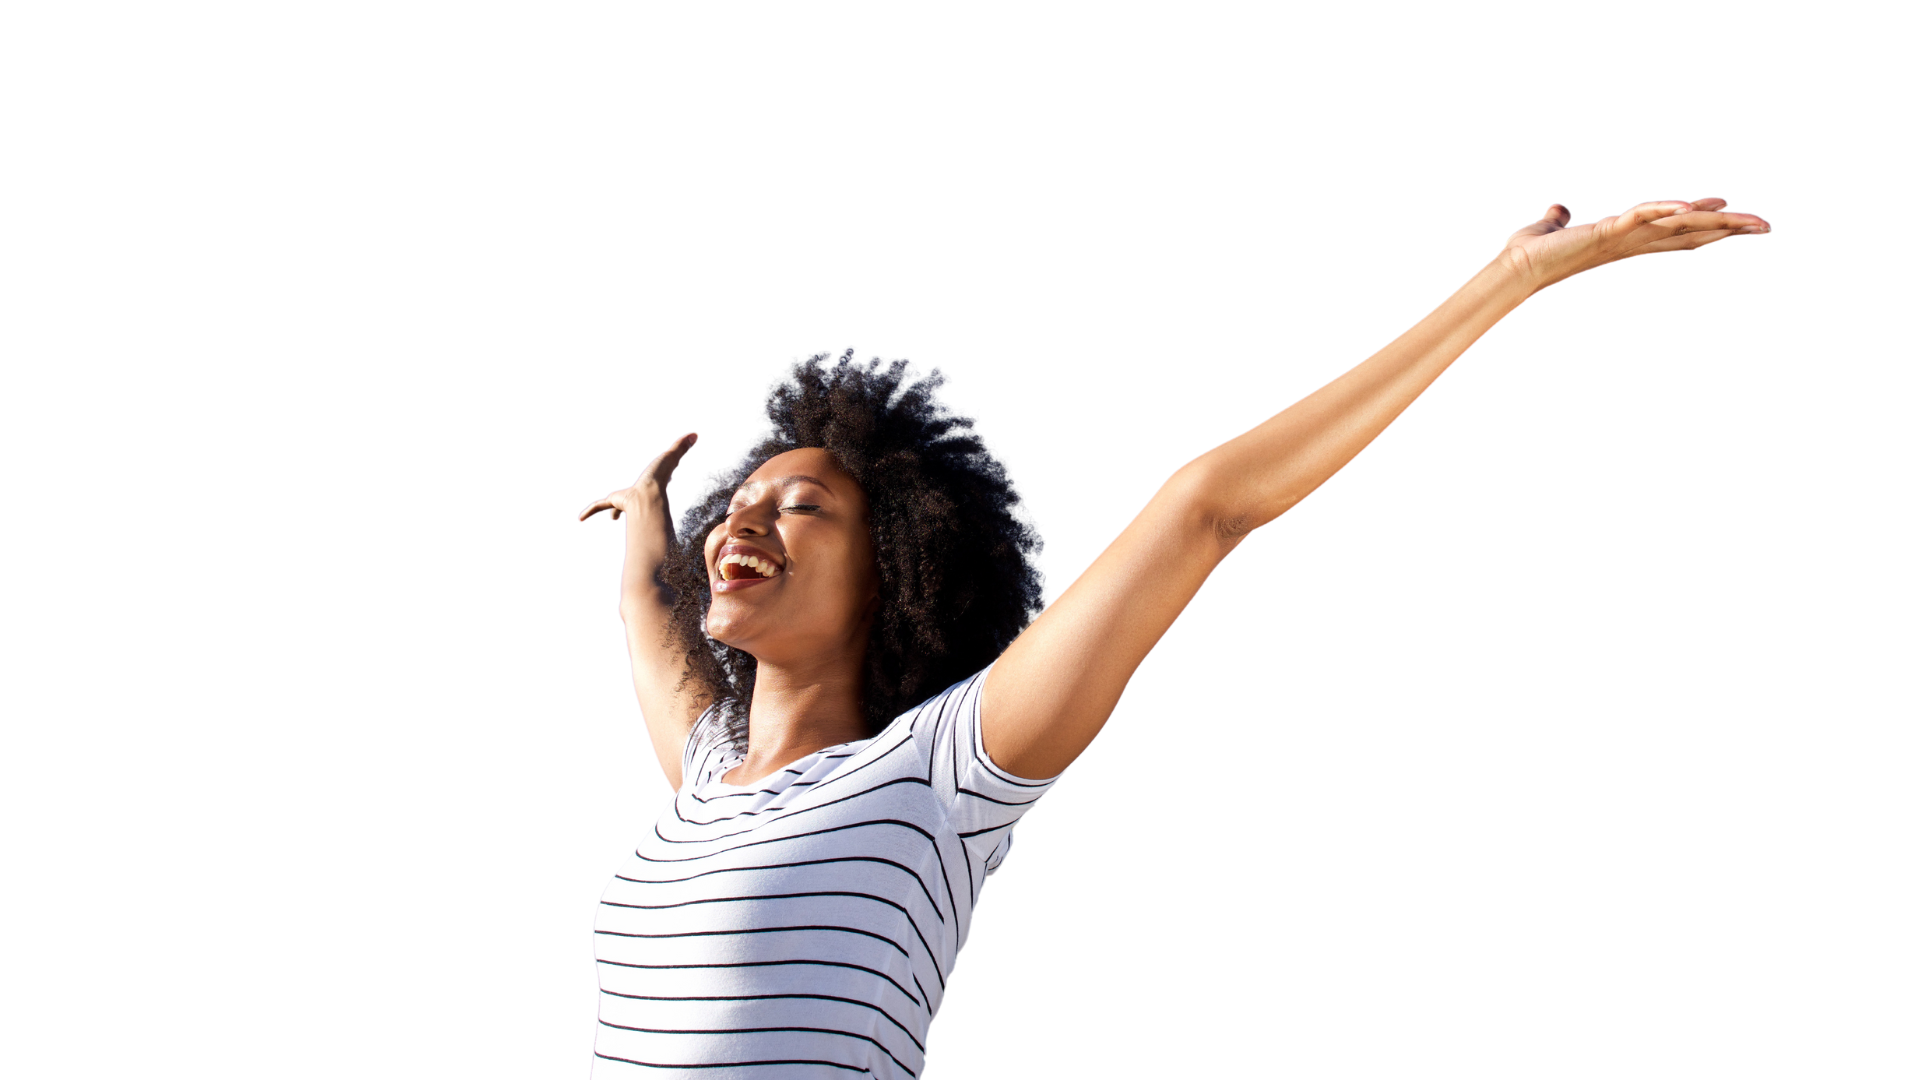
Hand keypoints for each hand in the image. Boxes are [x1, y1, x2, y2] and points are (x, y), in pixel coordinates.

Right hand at [580, 432, 697, 521]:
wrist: (647, 497)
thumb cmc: (659, 479)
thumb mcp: (670, 457)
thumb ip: (681, 446)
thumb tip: (696, 433)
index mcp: (647, 485)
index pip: (649, 483)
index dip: (652, 482)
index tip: (652, 483)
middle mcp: (635, 494)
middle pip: (630, 498)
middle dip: (629, 503)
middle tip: (626, 507)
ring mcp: (624, 499)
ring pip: (614, 505)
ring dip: (612, 510)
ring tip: (613, 517)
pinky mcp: (613, 502)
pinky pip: (599, 506)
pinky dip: (589, 511)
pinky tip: (580, 518)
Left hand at [1501, 198, 1769, 292]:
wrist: (1513, 267)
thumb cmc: (1530, 252)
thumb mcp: (1552, 228)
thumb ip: (1560, 219)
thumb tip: (1558, 209)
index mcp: (1626, 239)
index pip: (1675, 232)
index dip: (1705, 225)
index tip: (1735, 216)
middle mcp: (1631, 241)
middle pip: (1690, 233)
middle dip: (1729, 228)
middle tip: (1767, 225)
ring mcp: (1623, 238)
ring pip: (1680, 226)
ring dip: (1716, 221)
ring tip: (1752, 220)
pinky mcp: (1608, 232)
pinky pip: (1644, 217)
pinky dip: (1665, 209)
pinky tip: (1688, 206)